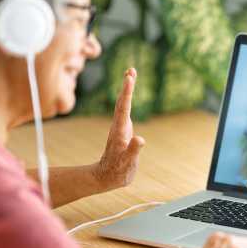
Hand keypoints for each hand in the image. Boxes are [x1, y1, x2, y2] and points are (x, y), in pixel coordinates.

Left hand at [94, 68, 144, 190]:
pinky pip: (125, 110)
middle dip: (127, 86)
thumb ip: (133, 151)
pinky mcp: (123, 130)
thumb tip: (140, 139)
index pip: (124, 108)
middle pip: (122, 102)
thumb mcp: (126, 164)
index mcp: (120, 132)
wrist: (106, 177)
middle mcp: (119, 126)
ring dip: (126, 89)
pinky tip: (127, 93)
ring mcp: (120, 127)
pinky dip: (127, 98)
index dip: (127, 92)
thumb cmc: (117, 172)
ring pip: (122, 104)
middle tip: (131, 70)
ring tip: (130, 75)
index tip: (129, 78)